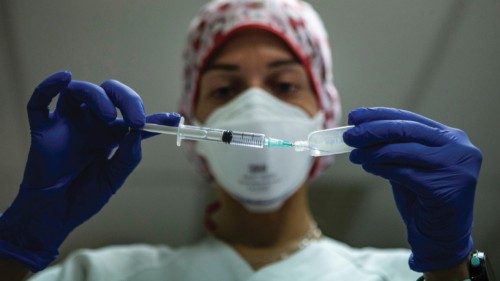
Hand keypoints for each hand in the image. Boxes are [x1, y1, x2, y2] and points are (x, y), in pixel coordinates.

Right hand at [0, 71, 179, 271]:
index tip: (174, 119)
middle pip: (108, 94)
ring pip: (79, 91)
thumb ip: (128, 156)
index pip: (134, 118)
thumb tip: (137, 130)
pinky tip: (64, 77)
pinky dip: (49, 86)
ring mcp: (67, 124)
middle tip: (137, 119)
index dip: (156, 117)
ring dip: (97, 96)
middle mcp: (90, 124)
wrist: (54, 216)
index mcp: (110, 135)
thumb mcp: (113, 179)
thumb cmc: (83, 198)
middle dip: (126, 99)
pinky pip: (40, 102)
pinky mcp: (43, 129)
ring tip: (109, 117)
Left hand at [343, 107, 481, 271]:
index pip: (409, 119)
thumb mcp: (409, 165)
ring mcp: (456, 168)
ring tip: (355, 155)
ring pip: (402, 151)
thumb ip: (393, 148)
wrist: (439, 236)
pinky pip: (403, 172)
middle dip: (372, 131)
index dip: (379, 115)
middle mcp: (458, 148)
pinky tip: (368, 166)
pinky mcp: (445, 188)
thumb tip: (359, 131)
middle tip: (348, 135)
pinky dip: (380, 167)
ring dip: (372, 151)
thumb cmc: (422, 198)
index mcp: (450, 137)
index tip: (354, 116)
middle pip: (405, 131)